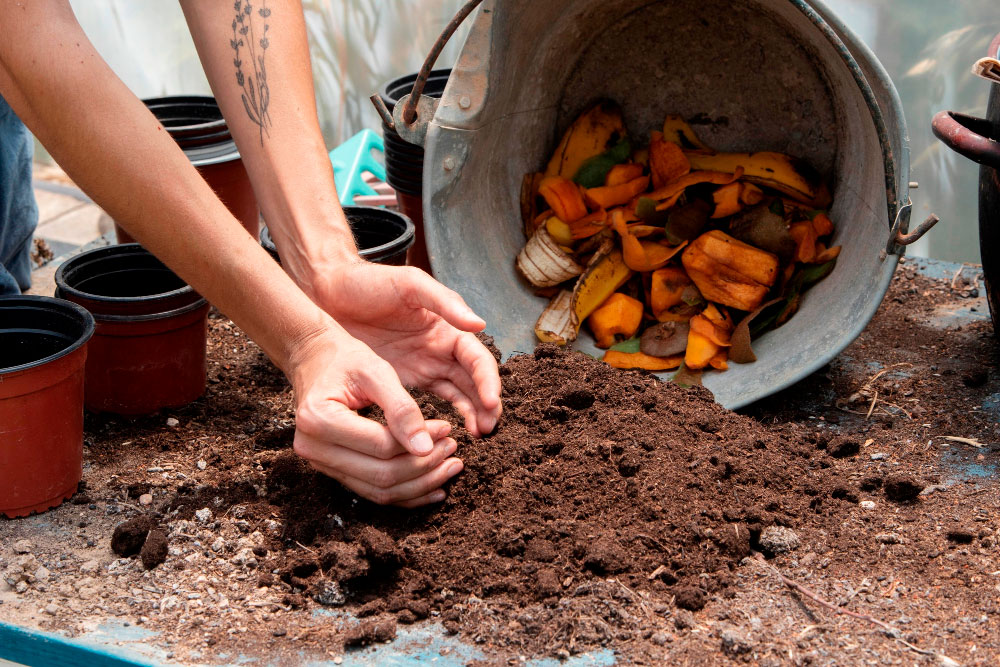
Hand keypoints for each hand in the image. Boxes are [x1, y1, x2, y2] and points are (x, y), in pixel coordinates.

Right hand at [288, 326, 463, 507]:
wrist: (315, 360)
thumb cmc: (345, 360)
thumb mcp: (375, 371)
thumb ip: (401, 408)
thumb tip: (426, 448)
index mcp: (319, 419)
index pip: (381, 446)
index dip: (420, 442)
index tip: (448, 428)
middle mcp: (313, 448)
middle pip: (380, 475)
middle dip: (424, 467)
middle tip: (453, 449)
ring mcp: (320, 463)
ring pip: (379, 491)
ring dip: (419, 484)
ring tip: (450, 467)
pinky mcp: (333, 470)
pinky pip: (373, 491)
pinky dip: (405, 493)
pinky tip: (433, 487)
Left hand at [307, 261, 501, 436]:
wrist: (329, 292)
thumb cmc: (370, 283)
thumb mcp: (409, 285)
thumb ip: (445, 302)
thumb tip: (480, 324)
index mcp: (448, 328)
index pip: (477, 359)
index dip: (488, 380)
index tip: (491, 402)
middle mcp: (441, 350)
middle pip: (474, 382)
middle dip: (485, 405)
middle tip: (488, 429)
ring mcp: (423, 367)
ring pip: (458, 395)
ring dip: (471, 414)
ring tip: (478, 436)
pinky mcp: (403, 381)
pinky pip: (431, 403)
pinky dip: (444, 418)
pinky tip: (447, 434)